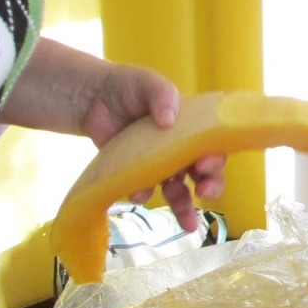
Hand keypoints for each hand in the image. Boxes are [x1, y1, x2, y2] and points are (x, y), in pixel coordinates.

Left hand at [77, 65, 224, 233]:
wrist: (91, 99)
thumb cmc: (128, 87)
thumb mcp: (147, 82)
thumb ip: (161, 94)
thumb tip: (169, 118)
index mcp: (192, 126)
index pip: (215, 145)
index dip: (216, 158)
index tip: (205, 164)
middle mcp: (181, 148)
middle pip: (205, 174)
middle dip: (211, 186)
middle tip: (204, 192)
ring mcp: (160, 163)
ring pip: (179, 191)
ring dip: (185, 208)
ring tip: (189, 225)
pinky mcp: (137, 173)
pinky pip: (145, 191)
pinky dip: (144, 195)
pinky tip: (137, 193)